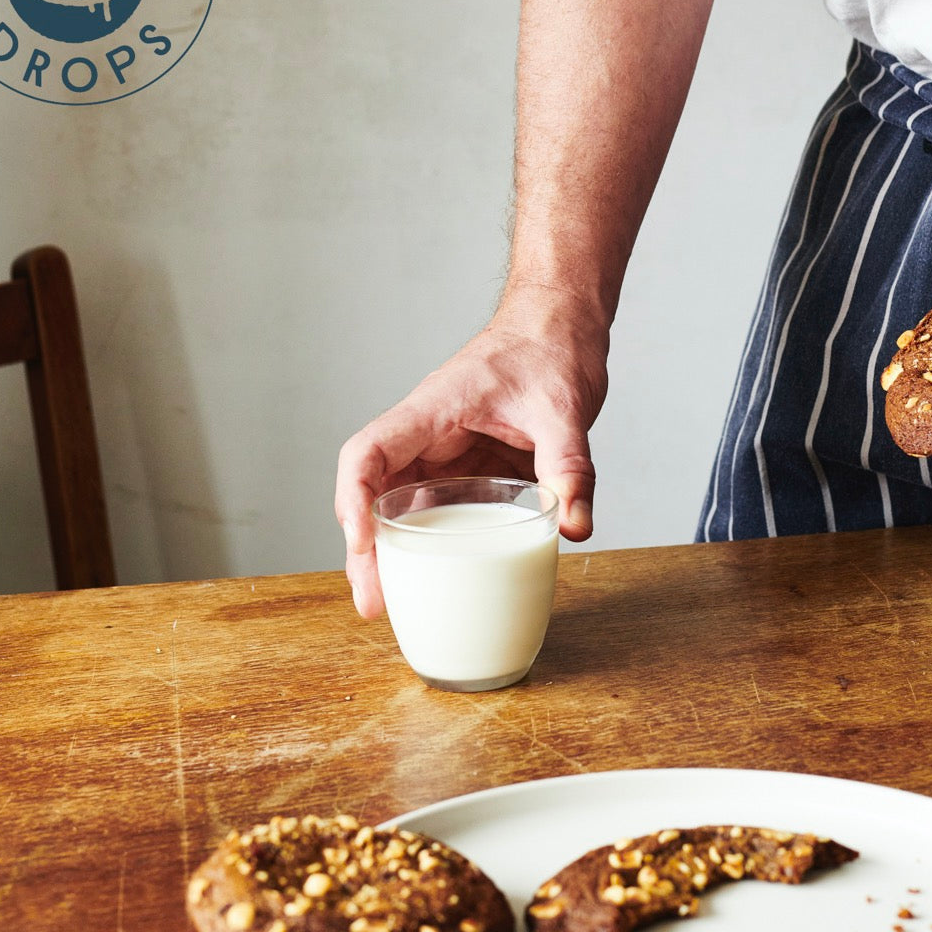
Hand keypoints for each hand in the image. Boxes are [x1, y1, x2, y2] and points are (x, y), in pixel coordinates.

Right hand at [334, 304, 606, 616]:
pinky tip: (437, 580)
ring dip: (390, 554)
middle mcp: (427, 434)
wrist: (561, 326)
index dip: (355, 499)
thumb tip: (576, 526)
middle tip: (373, 603)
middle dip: (365, 550)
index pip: (369, 453)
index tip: (364, 543)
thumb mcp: (564, 408)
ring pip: (399, 507)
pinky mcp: (468, 467)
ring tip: (392, 605)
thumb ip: (570, 466)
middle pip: (373, 493)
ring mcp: (444, 453)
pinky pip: (438, 510)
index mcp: (432, 411)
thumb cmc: (549, 348)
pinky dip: (430, 546)